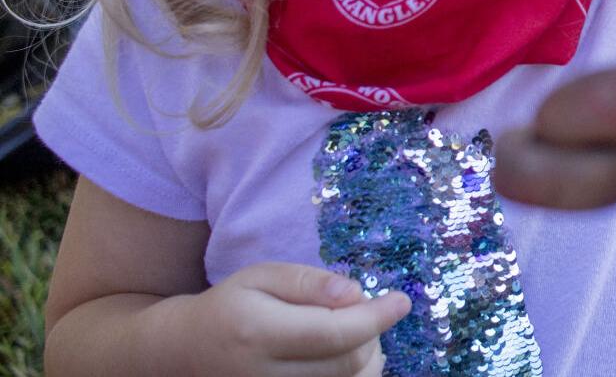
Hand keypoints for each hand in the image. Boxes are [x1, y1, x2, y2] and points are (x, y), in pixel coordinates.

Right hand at [171, 262, 410, 375]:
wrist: (184, 353)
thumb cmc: (229, 307)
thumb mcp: (261, 277)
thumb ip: (310, 282)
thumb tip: (356, 294)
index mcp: (260, 333)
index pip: (335, 333)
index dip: (377, 317)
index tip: (402, 301)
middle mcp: (266, 375)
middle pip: (349, 362)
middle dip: (371, 334)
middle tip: (363, 312)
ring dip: (368, 358)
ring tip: (353, 333)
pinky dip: (356, 375)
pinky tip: (347, 356)